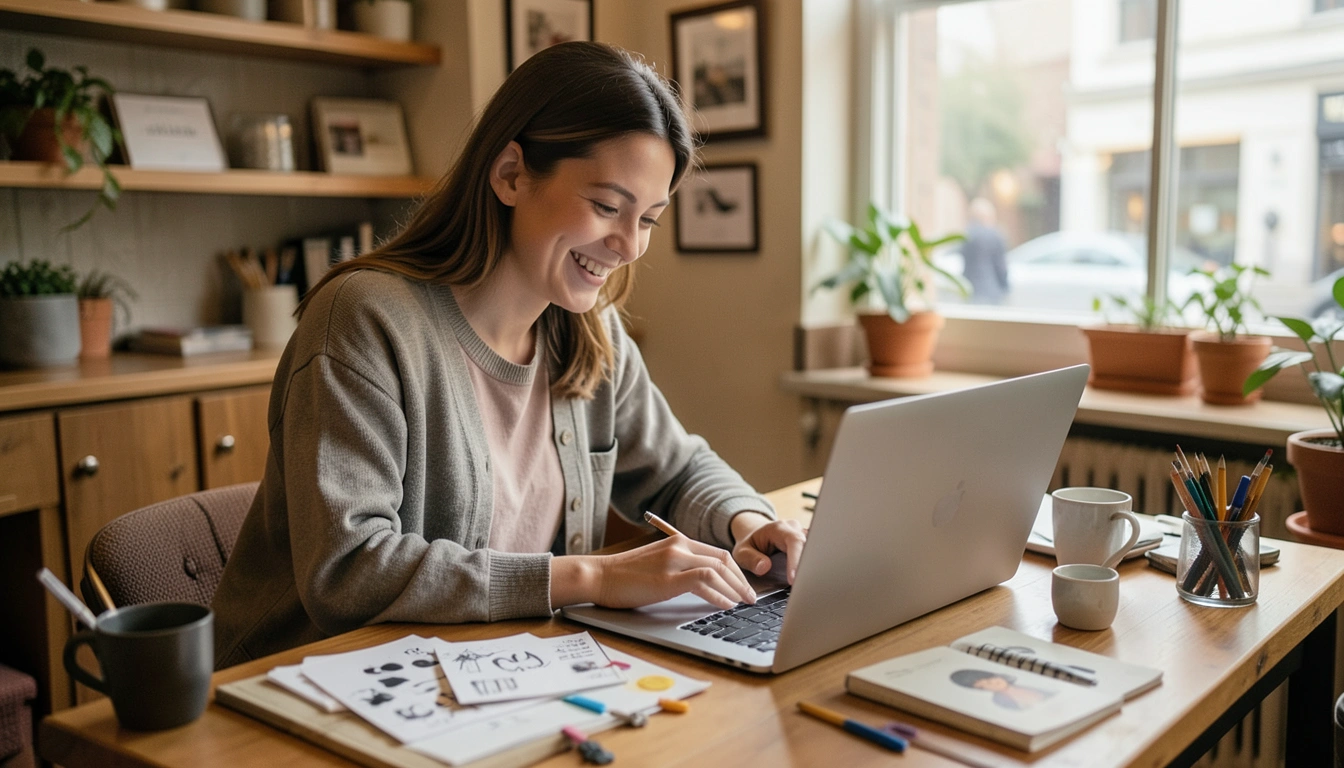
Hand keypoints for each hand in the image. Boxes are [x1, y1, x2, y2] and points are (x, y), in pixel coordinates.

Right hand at [552, 535, 756, 610]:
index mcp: (678, 542)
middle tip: (751, 597)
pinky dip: (719, 594)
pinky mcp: (666, 578)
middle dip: (742, 581)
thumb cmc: (624, 575)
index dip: (737, 572)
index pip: (718, 553)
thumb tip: (705, 584)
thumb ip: (680, 567)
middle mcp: (679, 546)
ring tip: (743, 603)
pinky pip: (703, 582)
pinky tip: (726, 604)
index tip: (744, 587)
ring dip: (735, 589)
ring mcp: (673, 560)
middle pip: (724, 560)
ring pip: (717, 570)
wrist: (597, 575)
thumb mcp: (657, 565)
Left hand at [730, 512, 807, 583]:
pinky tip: (807, 582)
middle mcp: (794, 529)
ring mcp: (803, 536)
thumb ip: (750, 559)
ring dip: (811, 568)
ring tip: (806, 586)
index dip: (796, 559)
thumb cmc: (750, 544)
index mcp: (778, 528)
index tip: (794, 578)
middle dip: (807, 567)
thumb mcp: (742, 552)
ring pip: (814, 552)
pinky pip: (813, 556)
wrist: (756, 535)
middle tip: (803, 587)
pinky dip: (810, 569)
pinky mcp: (807, 545)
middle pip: (809, 546)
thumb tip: (764, 568)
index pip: (794, 541)